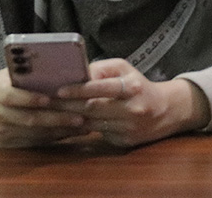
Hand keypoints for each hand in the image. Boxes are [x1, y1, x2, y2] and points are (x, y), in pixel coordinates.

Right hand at [0, 70, 85, 148]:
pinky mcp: (5, 144)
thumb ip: (27, 74)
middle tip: (80, 116)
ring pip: (33, 133)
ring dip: (59, 130)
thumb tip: (61, 67)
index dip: (30, 99)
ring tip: (83, 125)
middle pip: (28, 119)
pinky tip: (69, 133)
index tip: (51, 99)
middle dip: (56, 119)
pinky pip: (31, 143)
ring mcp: (1, 132)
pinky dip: (52, 139)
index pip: (11, 96)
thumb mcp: (5, 75)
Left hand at [55, 59, 209, 147]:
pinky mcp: (125, 142)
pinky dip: (82, 130)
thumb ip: (101, 70)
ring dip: (70, 119)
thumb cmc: (139, 86)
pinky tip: (68, 125)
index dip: (78, 90)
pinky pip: (97, 135)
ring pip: (92, 124)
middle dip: (66, 106)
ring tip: (51, 113)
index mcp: (132, 87)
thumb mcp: (125, 70)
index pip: (100, 88)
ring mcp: (128, 128)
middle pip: (92, 108)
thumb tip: (76, 74)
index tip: (58, 91)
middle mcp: (132, 109)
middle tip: (45, 103)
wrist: (166, 110)